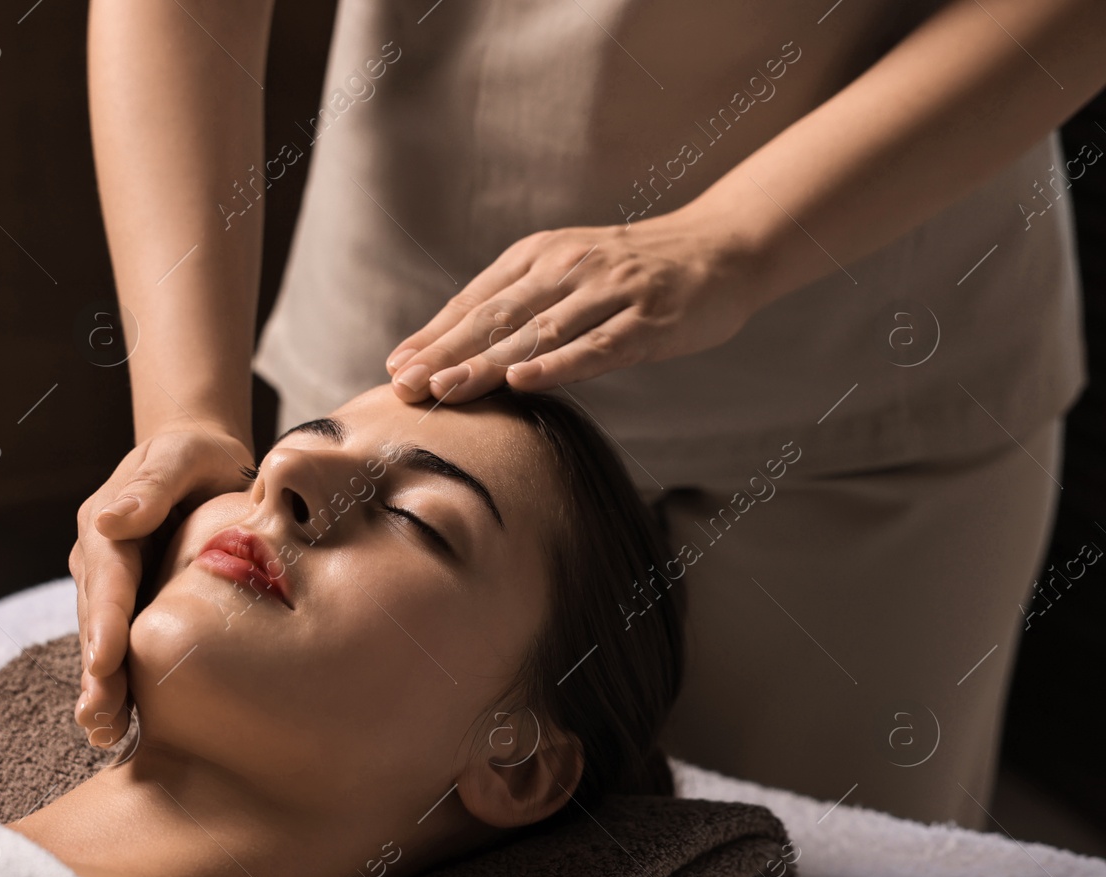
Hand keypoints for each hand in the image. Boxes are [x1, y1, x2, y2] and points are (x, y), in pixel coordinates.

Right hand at [70, 419, 253, 746]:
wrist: (202, 461)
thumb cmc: (198, 455)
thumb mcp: (180, 456)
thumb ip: (152, 485)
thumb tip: (108, 520)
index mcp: (106, 525)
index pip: (106, 578)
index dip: (105, 621)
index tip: (104, 660)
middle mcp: (99, 560)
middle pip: (96, 622)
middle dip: (96, 672)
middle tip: (100, 717)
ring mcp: (111, 588)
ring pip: (101, 643)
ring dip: (101, 689)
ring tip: (103, 732)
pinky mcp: (130, 607)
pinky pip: (119, 650)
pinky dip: (116, 688)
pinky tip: (115, 729)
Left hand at [385, 206, 766, 402]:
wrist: (720, 249)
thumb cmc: (633, 273)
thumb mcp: (568, 272)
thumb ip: (519, 305)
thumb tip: (454, 350)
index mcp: (539, 256)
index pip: (475, 300)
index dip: (434, 335)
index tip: (395, 367)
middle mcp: (568, 267)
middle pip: (495, 317)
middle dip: (444, 353)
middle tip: (404, 385)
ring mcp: (608, 292)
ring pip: (537, 333)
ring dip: (486, 363)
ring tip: (445, 389)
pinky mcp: (647, 319)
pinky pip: (596, 346)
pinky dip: (558, 365)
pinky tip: (523, 381)